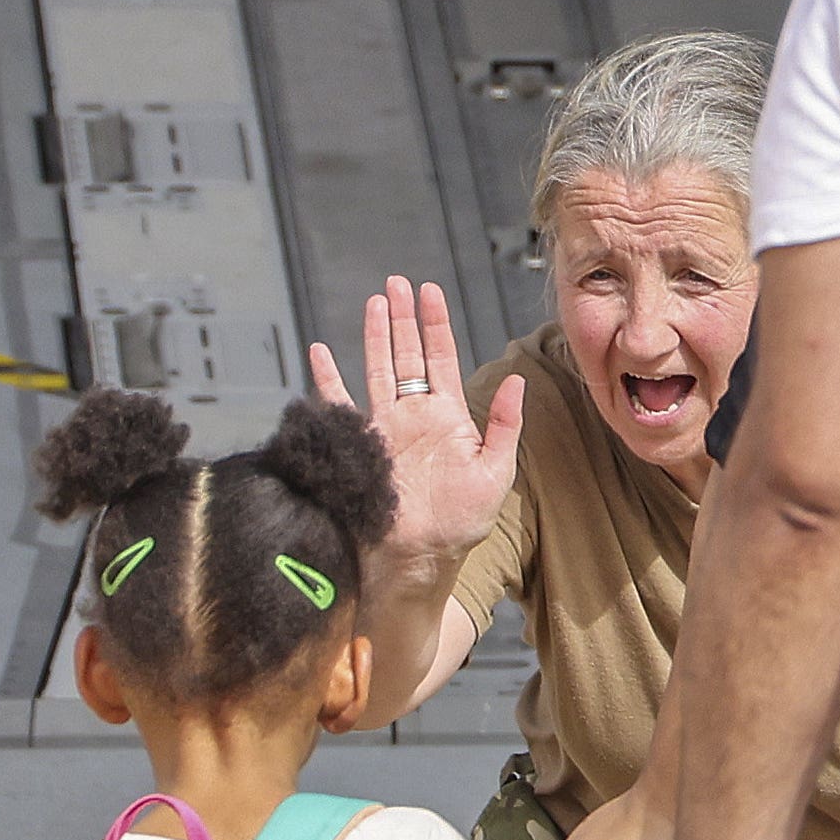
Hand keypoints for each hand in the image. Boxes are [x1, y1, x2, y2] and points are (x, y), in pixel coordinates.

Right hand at [313, 275, 524, 553]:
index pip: (441, 358)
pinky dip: (328, 379)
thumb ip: (505, 425)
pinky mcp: (362, 445)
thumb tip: (519, 380)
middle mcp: (416, 415)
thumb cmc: (462, 523)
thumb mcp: (496, 472)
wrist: (419, 558)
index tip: (429, 291)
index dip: (435, 323)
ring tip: (373, 302)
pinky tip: (320, 351)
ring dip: (375, 335)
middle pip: (407, 354)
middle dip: (404, 317)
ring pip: (378, 368)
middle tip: (397, 281)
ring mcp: (386, 428)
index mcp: (449, 417)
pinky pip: (340, 405)